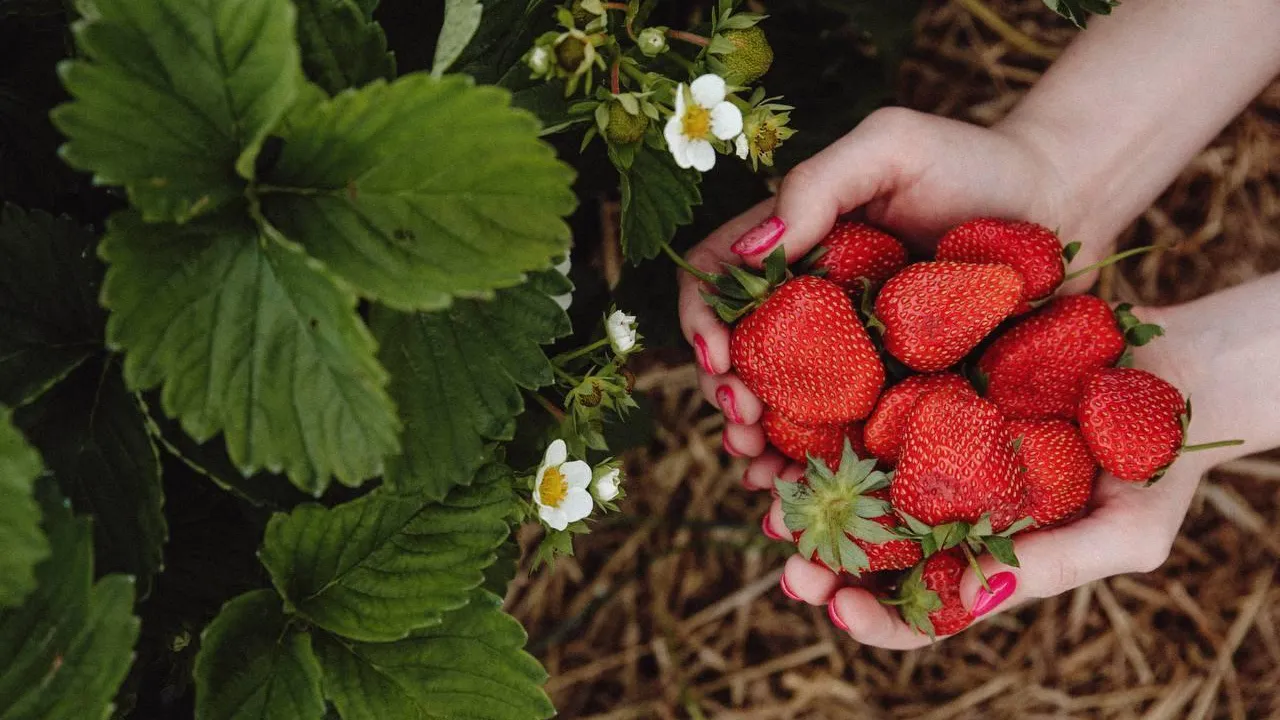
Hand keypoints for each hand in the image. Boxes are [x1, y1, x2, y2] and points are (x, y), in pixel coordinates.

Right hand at [678, 107, 1100, 477]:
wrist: (1065, 204)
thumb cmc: (976, 162)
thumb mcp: (889, 146)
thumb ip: (816, 184)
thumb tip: (750, 254)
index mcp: (795, 251)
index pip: (717, 281)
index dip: (703, 321)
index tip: (718, 358)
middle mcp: (814, 310)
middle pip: (742, 358)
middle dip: (727, 398)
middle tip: (741, 425)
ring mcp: (857, 360)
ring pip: (787, 412)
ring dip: (762, 449)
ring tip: (763, 477)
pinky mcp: (903, 398)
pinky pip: (855, 442)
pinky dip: (827, 473)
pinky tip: (814, 494)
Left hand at [762, 304, 1216, 648]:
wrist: (1177, 367)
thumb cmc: (1161, 462)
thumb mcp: (1126, 528)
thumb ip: (1053, 567)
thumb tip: (970, 603)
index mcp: (985, 558)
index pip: (918, 610)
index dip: (874, 617)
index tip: (836, 607)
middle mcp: (946, 508)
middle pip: (867, 550)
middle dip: (820, 559)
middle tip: (786, 551)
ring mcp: (931, 448)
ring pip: (851, 480)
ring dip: (804, 490)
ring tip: (768, 481)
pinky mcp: (925, 383)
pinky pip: (865, 401)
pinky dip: (822, 411)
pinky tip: (788, 405)